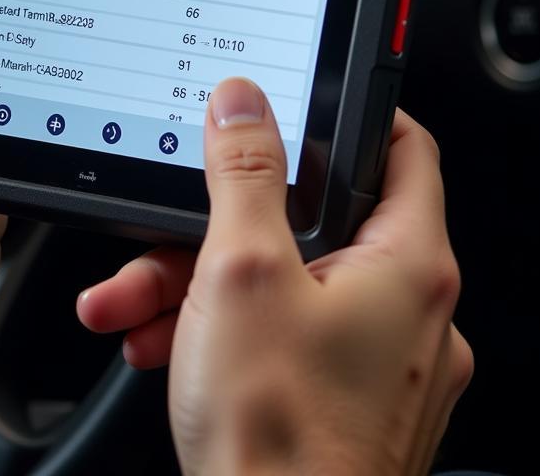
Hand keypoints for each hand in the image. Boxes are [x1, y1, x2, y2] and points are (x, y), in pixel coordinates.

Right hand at [77, 78, 471, 475]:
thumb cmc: (280, 440)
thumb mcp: (240, 272)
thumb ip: (243, 173)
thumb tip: (244, 104)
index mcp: (407, 265)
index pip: (404, 147)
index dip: (352, 113)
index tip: (301, 99)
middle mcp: (408, 311)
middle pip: (311, 223)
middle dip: (218, 225)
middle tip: (166, 231)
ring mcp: (377, 360)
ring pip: (281, 283)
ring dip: (196, 284)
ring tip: (131, 305)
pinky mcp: (343, 397)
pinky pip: (279, 335)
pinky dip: (218, 330)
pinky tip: (155, 342)